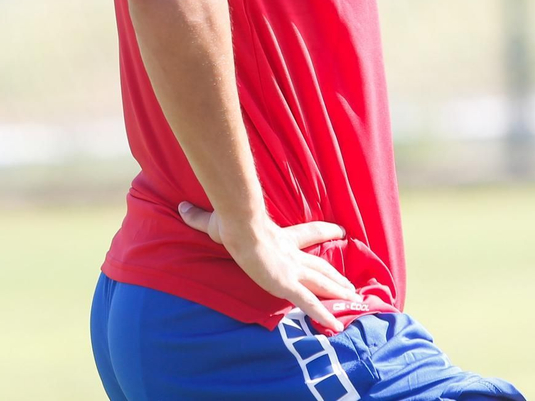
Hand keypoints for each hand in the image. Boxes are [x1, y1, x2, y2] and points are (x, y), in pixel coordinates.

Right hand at [177, 201, 359, 333]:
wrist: (239, 227)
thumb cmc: (231, 223)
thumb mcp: (214, 223)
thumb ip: (200, 218)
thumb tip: (181, 209)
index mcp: (281, 239)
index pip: (309, 232)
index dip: (326, 230)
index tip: (342, 230)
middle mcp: (291, 256)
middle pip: (320, 265)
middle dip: (336, 276)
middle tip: (351, 283)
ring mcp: (291, 270)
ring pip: (321, 283)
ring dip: (338, 292)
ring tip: (353, 301)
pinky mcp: (288, 284)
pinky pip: (310, 303)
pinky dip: (324, 314)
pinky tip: (337, 324)